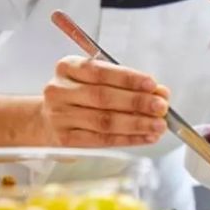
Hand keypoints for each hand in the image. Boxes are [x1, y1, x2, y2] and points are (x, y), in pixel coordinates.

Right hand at [40, 56, 169, 146]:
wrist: (48, 121)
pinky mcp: (65, 141)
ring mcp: (59, 117)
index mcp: (67, 68)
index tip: (151, 84)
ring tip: (158, 125)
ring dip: (136, 123)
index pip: (99, 70)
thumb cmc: (79, 97)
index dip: (127, 78)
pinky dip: (128, 139)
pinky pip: (102, 140)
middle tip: (161, 106)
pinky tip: (146, 137)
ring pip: (104, 121)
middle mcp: (59, 91)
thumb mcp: (98, 81)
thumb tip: (160, 92)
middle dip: (137, 102)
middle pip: (102, 96)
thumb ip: (127, 84)